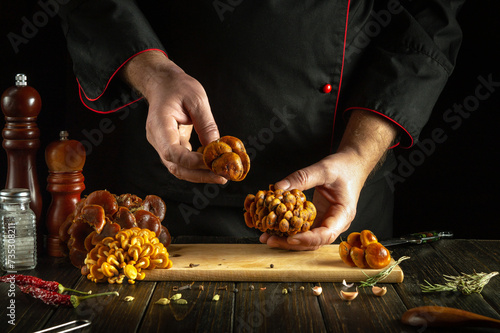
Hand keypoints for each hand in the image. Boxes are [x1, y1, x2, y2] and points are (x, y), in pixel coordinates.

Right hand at [122, 51, 226, 183]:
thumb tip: (217, 147)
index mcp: (159, 125)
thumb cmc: (178, 87)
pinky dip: (198, 167)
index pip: (172, 152)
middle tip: (221, 177)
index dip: (192, 162)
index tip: (212, 163)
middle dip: (199, 175)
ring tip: (220, 175)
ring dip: (199, 175)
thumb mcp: (197, 99)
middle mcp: (158, 139)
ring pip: (179, 168)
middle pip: (175, 166)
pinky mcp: (171, 146)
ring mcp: (162, 144)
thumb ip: (206, 124)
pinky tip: (213, 166)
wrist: (163, 83)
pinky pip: (183, 162)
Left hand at [260, 110, 397, 249]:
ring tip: (267, 237)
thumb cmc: (343, 167)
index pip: (326, 234)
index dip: (307, 239)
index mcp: (343, 214)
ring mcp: (326, 222)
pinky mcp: (317, 218)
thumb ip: (302, 178)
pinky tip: (273, 228)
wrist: (352, 165)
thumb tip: (278, 187)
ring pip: (307, 239)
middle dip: (290, 243)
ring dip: (287, 240)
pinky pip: (303, 229)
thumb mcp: (323, 169)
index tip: (289, 238)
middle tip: (269, 240)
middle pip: (313, 242)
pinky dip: (289, 230)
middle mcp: (335, 223)